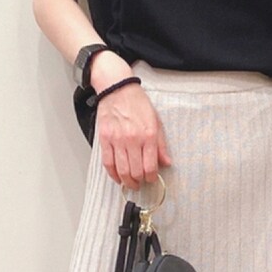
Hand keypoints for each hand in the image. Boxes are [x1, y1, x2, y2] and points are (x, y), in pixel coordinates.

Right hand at [88, 53, 171, 190]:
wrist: (117, 89)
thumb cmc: (137, 103)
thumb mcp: (156, 121)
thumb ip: (161, 144)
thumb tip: (166, 162)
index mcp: (148, 135)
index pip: (150, 166)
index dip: (152, 177)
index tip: (151, 179)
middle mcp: (133, 139)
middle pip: (136, 171)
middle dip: (139, 182)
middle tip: (140, 183)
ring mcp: (117, 140)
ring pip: (122, 170)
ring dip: (127, 181)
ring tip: (130, 183)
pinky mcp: (105, 139)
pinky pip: (108, 163)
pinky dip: (113, 174)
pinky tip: (117, 177)